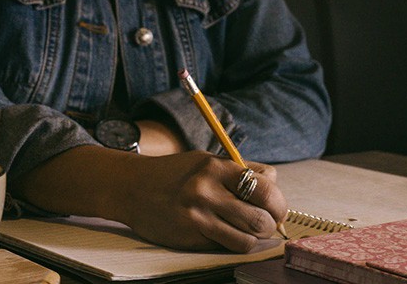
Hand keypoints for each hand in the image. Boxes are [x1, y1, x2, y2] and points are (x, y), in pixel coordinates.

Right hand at [13, 146, 287, 252]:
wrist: (130, 188)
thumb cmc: (174, 174)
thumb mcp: (204, 161)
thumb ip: (236, 170)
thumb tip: (273, 182)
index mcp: (216, 166)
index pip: (266, 182)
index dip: (276, 197)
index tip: (274, 204)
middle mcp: (208, 190)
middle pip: (263, 212)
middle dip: (273, 220)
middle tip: (269, 222)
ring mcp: (199, 215)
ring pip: (249, 237)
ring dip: (255, 237)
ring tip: (249, 231)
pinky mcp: (190, 236)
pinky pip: (227, 246)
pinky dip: (234, 243)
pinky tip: (227, 235)